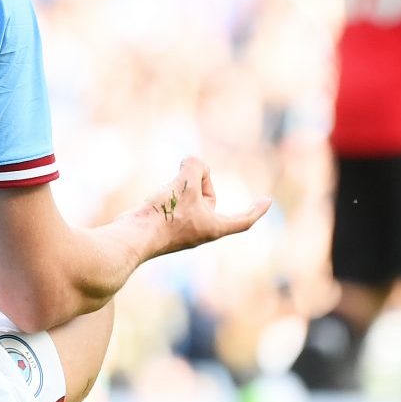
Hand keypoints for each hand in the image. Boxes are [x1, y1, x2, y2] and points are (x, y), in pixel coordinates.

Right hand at [134, 156, 270, 255]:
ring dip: (182, 187)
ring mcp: (181, 232)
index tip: (266, 201)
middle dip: (201, 182)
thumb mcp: (186, 181)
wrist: (133, 237)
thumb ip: (195, 165)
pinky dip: (170, 194)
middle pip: (210, 200)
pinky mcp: (165, 229)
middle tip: (186, 173)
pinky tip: (156, 195)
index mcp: (214, 227)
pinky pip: (174, 206)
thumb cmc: (165, 214)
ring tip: (167, 188)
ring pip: (190, 200)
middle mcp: (200, 232)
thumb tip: (191, 163)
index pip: (244, 220)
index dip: (256, 209)